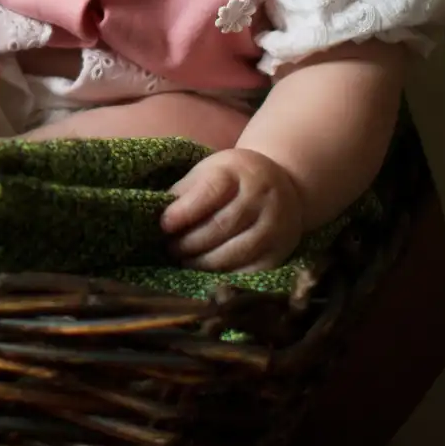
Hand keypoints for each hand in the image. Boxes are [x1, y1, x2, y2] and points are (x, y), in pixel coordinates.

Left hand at [161, 148, 303, 271]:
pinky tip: (207, 273)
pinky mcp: (280, 251)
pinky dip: (225, 275)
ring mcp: (275, 226)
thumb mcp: (209, 171)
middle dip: (190, 241)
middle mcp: (261, 198)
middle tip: (169, 248)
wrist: (285, 185)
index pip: (210, 192)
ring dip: (203, 261)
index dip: (184, 211)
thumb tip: (159, 215)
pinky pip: (251, 270)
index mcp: (239, 172)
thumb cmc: (234, 179)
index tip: (164, 225)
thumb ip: (185, 190)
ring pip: (236, 251)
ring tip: (183, 260)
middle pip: (222, 225)